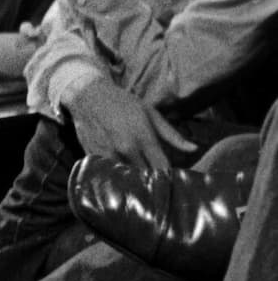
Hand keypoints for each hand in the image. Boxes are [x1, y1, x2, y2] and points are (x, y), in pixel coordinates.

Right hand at [65, 78, 194, 173]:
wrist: (87, 95)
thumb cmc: (122, 102)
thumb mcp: (150, 113)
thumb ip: (171, 134)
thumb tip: (194, 149)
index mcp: (143, 138)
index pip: (162, 168)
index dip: (169, 177)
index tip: (173, 180)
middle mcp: (126, 149)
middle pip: (145, 176)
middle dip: (152, 181)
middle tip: (158, 184)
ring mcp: (108, 154)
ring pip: (126, 178)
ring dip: (133, 181)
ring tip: (140, 185)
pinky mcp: (93, 156)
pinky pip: (108, 174)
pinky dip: (115, 177)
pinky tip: (120, 178)